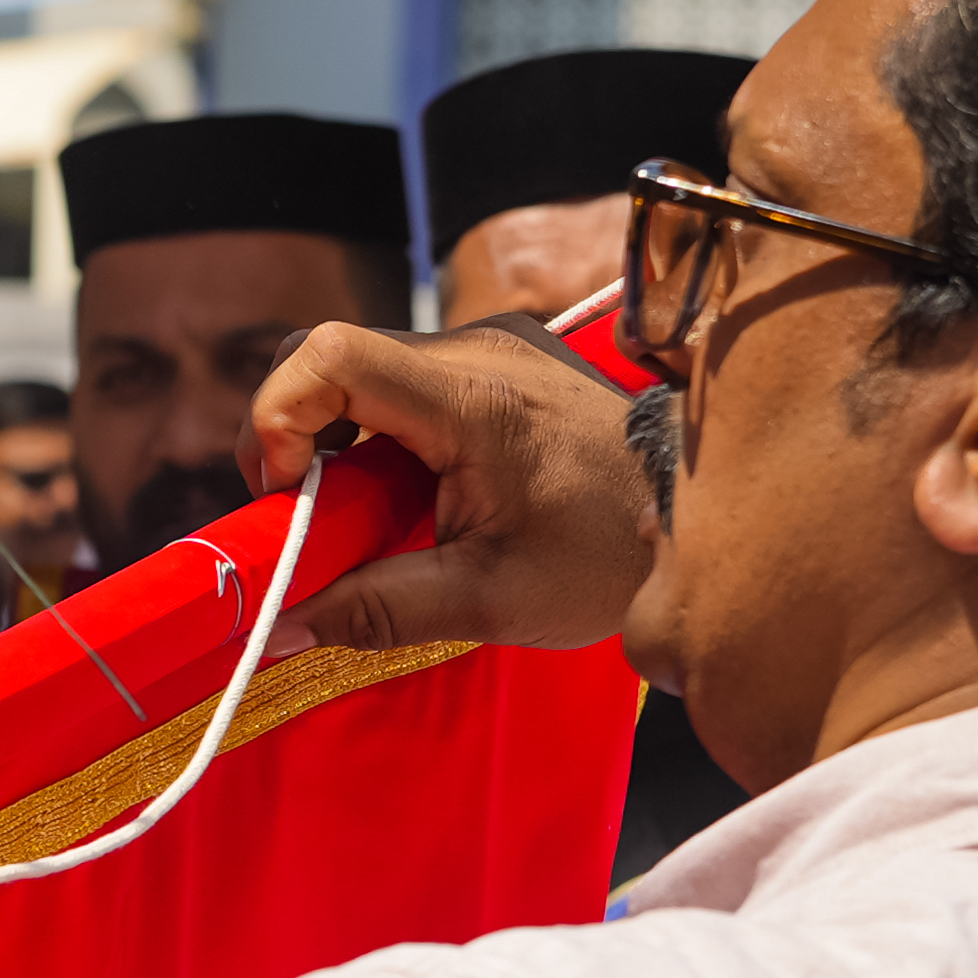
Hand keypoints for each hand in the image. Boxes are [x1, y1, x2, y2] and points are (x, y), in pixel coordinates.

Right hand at [237, 323, 665, 662]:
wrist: (702, 517)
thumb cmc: (611, 557)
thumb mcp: (490, 600)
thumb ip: (379, 609)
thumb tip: (280, 627)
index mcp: (472, 396)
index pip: (329, 354)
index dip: (276, 415)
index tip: (285, 491)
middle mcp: (475, 350)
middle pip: (331, 357)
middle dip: (292, 436)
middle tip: (303, 516)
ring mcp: (490, 350)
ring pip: (364, 372)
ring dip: (337, 442)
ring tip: (361, 517)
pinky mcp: (499, 366)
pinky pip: (405, 386)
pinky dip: (380, 439)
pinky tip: (407, 497)